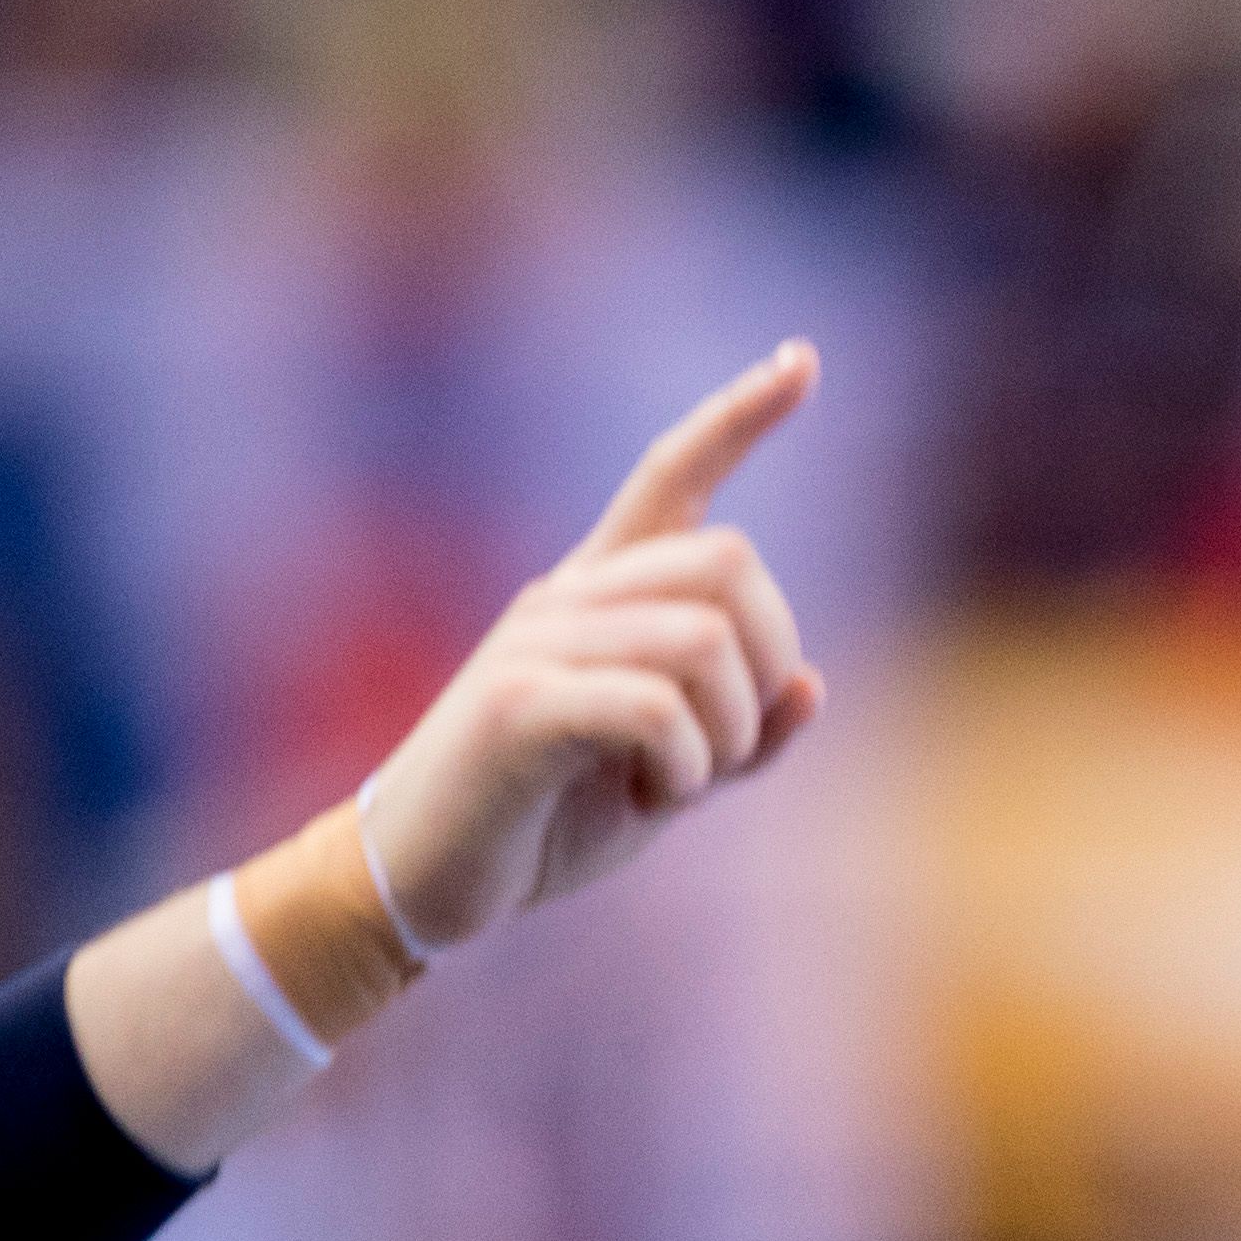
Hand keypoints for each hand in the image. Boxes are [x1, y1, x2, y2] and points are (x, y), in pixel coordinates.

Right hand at [364, 342, 826, 945]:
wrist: (427, 879)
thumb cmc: (546, 820)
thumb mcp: (668, 775)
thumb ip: (738, 733)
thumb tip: (813, 684)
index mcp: (600, 596)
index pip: (672, 475)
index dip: (739, 418)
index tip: (802, 361)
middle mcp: (567, 596)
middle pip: (730, 563)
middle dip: (769, 662)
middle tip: (728, 744)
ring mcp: (537, 642)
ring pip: (705, 639)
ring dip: (726, 731)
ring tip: (678, 781)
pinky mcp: (518, 704)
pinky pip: (654, 706)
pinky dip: (686, 764)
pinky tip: (652, 794)